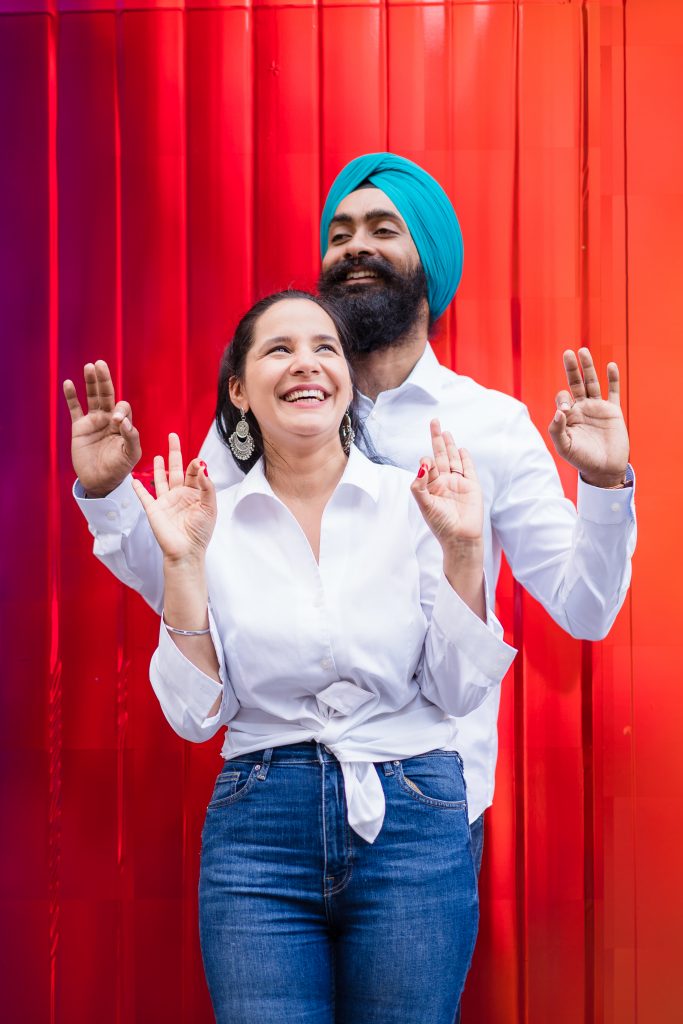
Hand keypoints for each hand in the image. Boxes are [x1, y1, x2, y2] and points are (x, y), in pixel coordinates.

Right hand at [63, 360, 140, 496]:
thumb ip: (131, 437)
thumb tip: (124, 421)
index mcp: (123, 424)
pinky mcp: (79, 428)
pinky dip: (71, 396)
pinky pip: (75, 409)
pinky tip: (69, 383)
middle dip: (104, 380)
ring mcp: (94, 422)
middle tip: (101, 364)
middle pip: (107, 394)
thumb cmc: (119, 469)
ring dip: (91, 382)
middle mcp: (109, 419)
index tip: (116, 421)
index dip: (120, 410)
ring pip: (92, 397)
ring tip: (90, 366)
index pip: (123, 408)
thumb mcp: (131, 455)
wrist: (100, 481)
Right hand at [131, 433, 215, 565]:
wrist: (186, 551)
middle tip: (173, 436)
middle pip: (176, 469)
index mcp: (194, 494)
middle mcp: (180, 495)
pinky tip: (134, 480)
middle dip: (175, 453)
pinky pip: (144, 496)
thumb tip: (201, 467)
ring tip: (157, 455)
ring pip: (161, 479)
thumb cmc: (200, 532)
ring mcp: (166, 501)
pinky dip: (138, 488)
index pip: (193, 473)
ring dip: (158, 468)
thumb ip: (207, 487)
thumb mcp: (210, 508)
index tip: (197, 461)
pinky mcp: (154, 509)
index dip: (195, 465)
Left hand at [411, 419, 483, 553]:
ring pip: (453, 460)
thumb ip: (419, 485)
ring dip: (450, 445)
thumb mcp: (425, 505)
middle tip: (434, 422)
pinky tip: (460, 449)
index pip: (427, 466)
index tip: (427, 463)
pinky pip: (468, 469)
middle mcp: (444, 483)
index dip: (426, 461)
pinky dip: (465, 458)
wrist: (461, 538)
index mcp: (431, 487)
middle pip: (440, 456)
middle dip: (437, 440)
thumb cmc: (441, 525)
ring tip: (446, 431)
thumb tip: (422, 464)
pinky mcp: (472, 486)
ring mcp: (458, 484)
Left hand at [548, 348, 629, 486]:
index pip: (563, 398)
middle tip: (567, 353)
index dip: (563, 399)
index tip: (566, 410)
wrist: (604, 469)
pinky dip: (612, 379)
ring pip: (592, 383)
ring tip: (583, 351)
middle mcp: (581, 409)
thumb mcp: (564, 447)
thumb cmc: (581, 459)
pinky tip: (610, 365)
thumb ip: (557, 430)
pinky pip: (612, 392)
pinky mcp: (612, 411)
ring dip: (588, 367)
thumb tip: (559, 411)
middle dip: (571, 369)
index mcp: (568, 416)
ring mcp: (597, 408)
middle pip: (575, 383)